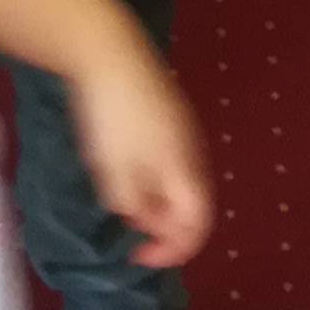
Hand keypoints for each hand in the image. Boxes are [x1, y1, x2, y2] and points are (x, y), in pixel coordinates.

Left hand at [67, 32, 212, 266]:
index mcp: (184, 168)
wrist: (110, 54)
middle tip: (131, 235)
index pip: (199, 223)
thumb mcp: (114, 171)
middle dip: (166, 228)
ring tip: (124, 205)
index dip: (175, 250)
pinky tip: (126, 174)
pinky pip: (172, 163)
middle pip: (194, 204)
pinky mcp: (170, 116)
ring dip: (160, 205)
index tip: (139, 255)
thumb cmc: (111, 117)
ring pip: (182, 182)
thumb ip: (134, 205)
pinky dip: (156, 182)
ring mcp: (184, 130)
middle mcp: (193, 151)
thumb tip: (146, 222)